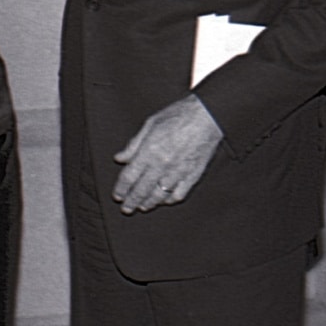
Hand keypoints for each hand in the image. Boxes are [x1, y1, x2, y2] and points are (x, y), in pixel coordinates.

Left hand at [112, 94, 223, 214]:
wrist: (207, 116)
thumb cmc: (178, 115)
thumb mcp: (151, 124)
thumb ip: (134, 144)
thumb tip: (120, 158)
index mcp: (149, 151)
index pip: (129, 176)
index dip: (121, 189)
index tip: (117, 196)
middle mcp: (162, 164)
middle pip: (142, 190)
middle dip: (132, 202)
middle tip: (126, 209)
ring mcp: (178, 172)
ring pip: (160, 195)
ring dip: (149, 203)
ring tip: (142, 207)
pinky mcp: (192, 175)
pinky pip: (179, 194)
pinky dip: (169, 200)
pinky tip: (164, 201)